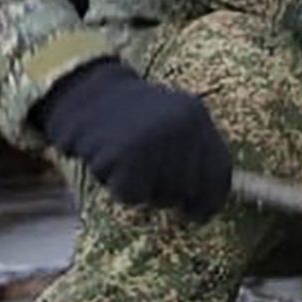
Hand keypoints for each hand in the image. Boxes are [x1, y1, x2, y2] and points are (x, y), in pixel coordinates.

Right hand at [32, 60, 231, 217]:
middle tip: (142, 173)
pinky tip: (106, 160)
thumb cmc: (126, 114)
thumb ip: (191, 154)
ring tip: (121, 156)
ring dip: (140, 187)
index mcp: (195, 116)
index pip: (220, 175)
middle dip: (167, 194)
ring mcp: (154, 140)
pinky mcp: (125, 155)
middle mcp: (181, 126)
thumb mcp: (169, 119)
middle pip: (189, 192)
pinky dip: (116, 186)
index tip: (194, 212)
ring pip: (161, 196)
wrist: (81, 90)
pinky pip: (131, 195)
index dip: (209, 201)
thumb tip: (203, 206)